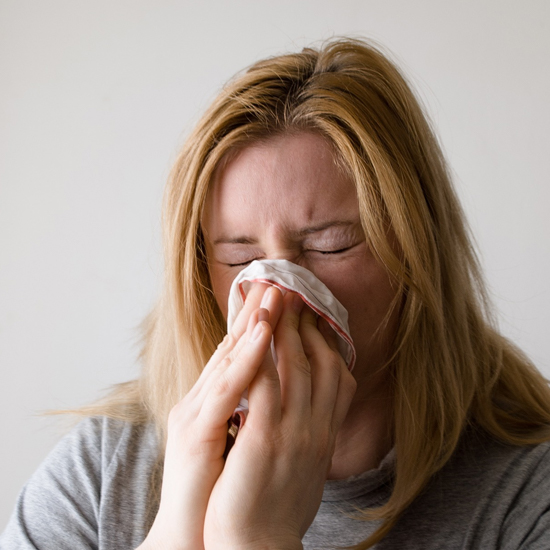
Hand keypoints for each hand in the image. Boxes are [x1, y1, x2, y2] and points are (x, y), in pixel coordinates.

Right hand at [140, 283, 280, 549]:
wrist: (196, 539)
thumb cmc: (220, 490)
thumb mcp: (239, 441)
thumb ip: (250, 412)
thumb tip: (272, 392)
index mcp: (213, 404)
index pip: (238, 356)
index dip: (256, 324)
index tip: (276, 298)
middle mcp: (200, 402)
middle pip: (230, 348)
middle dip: (255, 312)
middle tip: (276, 280)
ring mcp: (195, 413)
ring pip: (227, 358)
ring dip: (252, 322)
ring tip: (272, 292)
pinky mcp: (195, 432)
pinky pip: (226, 387)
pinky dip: (246, 357)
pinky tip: (264, 333)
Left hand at [203, 291, 356, 549]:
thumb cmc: (275, 508)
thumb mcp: (303, 467)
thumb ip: (309, 435)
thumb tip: (310, 413)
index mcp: (324, 434)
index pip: (336, 377)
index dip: (325, 342)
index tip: (313, 317)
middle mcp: (316, 428)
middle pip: (318, 362)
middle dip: (306, 323)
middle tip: (294, 293)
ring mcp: (293, 432)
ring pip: (294, 366)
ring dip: (284, 326)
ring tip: (275, 295)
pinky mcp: (265, 439)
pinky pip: (265, 385)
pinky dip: (261, 353)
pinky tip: (255, 328)